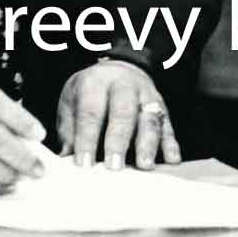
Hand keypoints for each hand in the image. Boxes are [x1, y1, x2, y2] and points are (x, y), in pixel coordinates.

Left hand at [58, 59, 179, 168]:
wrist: (118, 70)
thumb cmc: (90, 94)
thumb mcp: (71, 103)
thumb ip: (69, 131)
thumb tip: (65, 162)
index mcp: (96, 82)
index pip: (91, 111)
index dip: (87, 138)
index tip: (84, 164)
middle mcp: (124, 86)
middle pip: (123, 111)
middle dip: (118, 140)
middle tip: (114, 166)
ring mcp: (147, 96)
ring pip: (150, 117)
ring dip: (148, 143)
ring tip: (144, 165)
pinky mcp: (163, 108)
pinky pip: (169, 125)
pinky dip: (171, 143)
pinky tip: (171, 160)